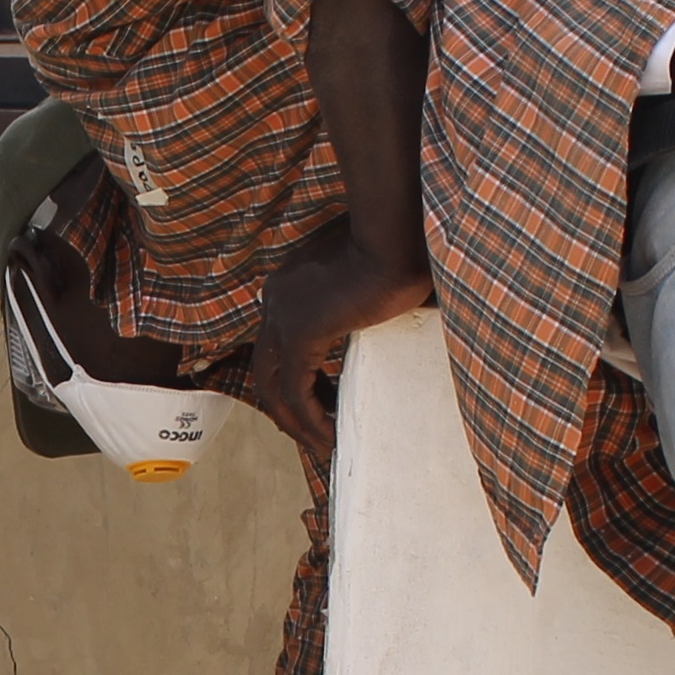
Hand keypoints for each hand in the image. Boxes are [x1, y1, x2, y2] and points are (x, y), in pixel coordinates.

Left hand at [249, 219, 428, 461]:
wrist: (400, 228)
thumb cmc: (405, 241)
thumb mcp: (379, 273)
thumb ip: (374, 298)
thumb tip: (407, 316)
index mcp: (291, 283)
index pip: (279, 343)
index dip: (297, 379)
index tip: (326, 403)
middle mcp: (277, 299)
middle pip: (267, 369)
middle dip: (290, 408)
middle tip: (318, 434)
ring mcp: (284, 315)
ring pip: (274, 387)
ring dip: (298, 423)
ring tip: (327, 446)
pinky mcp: (301, 331)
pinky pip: (296, 390)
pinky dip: (310, 418)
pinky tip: (332, 437)